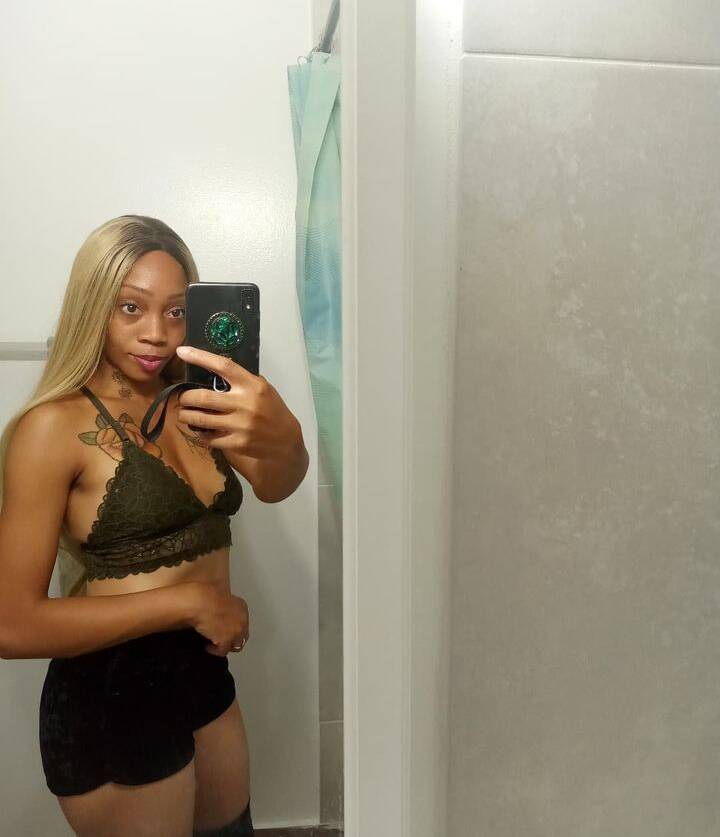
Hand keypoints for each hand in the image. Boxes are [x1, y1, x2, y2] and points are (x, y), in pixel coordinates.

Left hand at [174, 345, 299, 460]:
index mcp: (252, 385)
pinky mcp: (237, 443)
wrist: (286, 440)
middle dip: (185, 397)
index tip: (182, 351)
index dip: (200, 357)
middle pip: (202, 397)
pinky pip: (209, 438)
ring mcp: (240, 425)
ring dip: (186, 416)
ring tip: (184, 414)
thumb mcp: (263, 389)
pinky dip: (200, 433)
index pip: (223, 366)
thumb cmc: (272, 409)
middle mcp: (245, 403)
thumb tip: (213, 369)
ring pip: (201, 419)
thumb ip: (242, 380)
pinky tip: (200, 430)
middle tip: (182, 398)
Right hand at [190, 581, 249, 656]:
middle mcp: (243, 620)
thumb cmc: (206, 596)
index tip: (225, 628)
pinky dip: (214, 650)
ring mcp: (236, 632)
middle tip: (221, 639)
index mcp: (242, 607)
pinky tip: (208, 647)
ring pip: (235, 645)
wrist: (201, 602)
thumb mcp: (221, 596)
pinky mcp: (226, 641)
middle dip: (233, 638)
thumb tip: (221, 609)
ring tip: (215, 644)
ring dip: (226, 645)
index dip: (233, 627)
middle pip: (242, 635)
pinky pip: (222, 651)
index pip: (242, 622)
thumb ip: (226, 604)